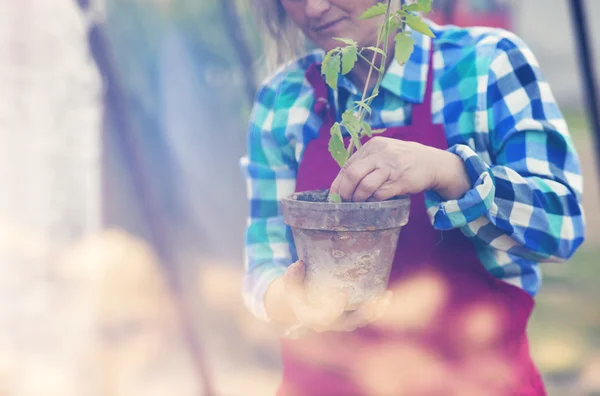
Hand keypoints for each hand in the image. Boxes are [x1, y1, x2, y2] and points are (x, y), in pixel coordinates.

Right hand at [265, 260, 391, 332]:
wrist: (301, 302)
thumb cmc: (296, 290)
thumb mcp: (290, 283)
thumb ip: (292, 275)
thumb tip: (300, 264)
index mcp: (312, 318)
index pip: (324, 318)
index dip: (334, 309)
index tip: (342, 294)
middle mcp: (329, 324)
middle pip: (349, 323)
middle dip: (363, 314)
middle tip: (373, 301)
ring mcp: (342, 322)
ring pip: (361, 321)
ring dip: (376, 311)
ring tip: (386, 297)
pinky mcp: (351, 317)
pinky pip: (367, 316)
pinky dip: (379, 308)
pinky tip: (388, 295)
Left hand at [330, 137, 469, 201]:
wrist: (432, 162)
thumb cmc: (402, 160)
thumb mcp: (383, 153)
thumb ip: (365, 163)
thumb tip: (342, 183)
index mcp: (373, 146)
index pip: (348, 165)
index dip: (338, 183)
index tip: (334, 195)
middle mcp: (381, 154)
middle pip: (352, 174)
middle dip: (345, 191)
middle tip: (345, 201)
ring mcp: (391, 167)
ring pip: (365, 186)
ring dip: (359, 198)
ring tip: (359, 202)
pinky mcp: (401, 181)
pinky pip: (380, 194)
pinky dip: (373, 200)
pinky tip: (374, 201)